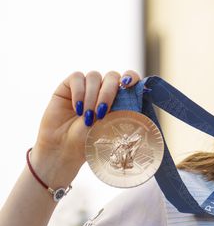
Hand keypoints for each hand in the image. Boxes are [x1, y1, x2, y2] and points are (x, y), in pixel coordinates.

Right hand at [30, 70, 140, 186]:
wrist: (65, 148)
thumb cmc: (91, 140)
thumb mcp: (111, 126)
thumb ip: (123, 110)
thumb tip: (136, 98)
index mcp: (119, 97)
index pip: (130, 77)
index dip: (131, 76)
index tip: (128, 84)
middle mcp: (104, 88)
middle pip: (112, 76)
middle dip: (108, 93)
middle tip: (102, 113)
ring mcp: (87, 85)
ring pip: (94, 76)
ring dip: (92, 96)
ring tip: (87, 117)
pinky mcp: (69, 85)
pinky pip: (77, 77)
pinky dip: (79, 92)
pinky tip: (77, 108)